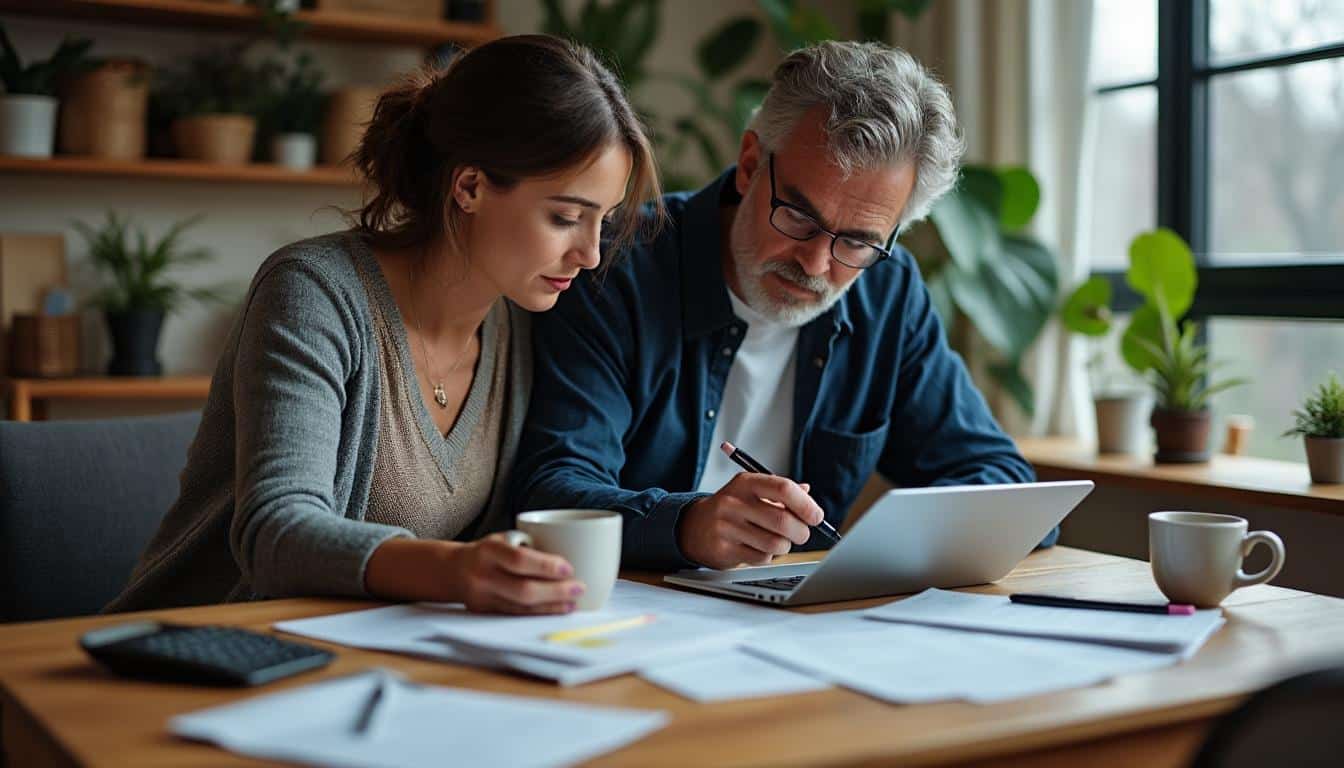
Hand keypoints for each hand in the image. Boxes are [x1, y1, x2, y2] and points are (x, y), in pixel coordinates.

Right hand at [451, 533, 584, 613]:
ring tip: (573, 603)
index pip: (519, 560)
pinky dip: (539, 613)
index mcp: (489, 550)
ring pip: (521, 607)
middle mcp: (483, 575)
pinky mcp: (485, 613)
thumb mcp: (504, 539)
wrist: (453, 570)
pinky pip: (516, 615)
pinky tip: (555, 610)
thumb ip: (530, 546)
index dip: (546, 566)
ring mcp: (482, 597)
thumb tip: (575, 553)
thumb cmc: (489, 551)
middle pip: (523, 590)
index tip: (569, 569)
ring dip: (552, 606)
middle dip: (555, 592)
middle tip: (579, 588)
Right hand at [676, 473, 822, 568]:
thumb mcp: (751, 491)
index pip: (783, 489)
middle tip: (801, 533)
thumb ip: (780, 491)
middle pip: (783, 521)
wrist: (694, 526)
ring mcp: (727, 527)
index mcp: (745, 483)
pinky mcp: (724, 550)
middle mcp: (734, 502)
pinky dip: (766, 556)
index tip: (816, 516)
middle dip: (801, 532)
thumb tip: (807, 493)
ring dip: (783, 546)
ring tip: (775, 540)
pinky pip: (762, 559)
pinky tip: (756, 548)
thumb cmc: (732, 508)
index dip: (806, 505)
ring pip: (776, 544)